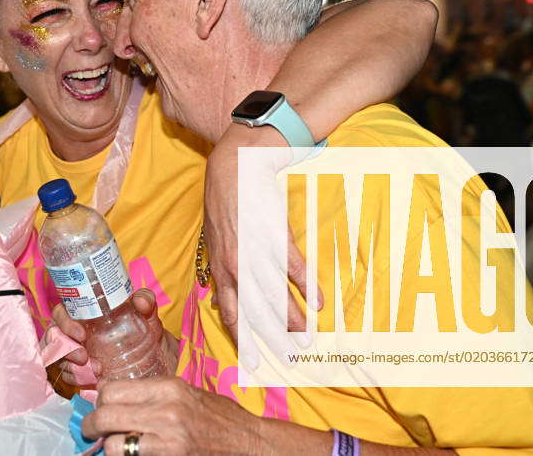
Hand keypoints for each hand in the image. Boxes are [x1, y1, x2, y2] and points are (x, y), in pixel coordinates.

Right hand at [51, 288, 177, 386]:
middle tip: (83, 357)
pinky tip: (91, 381)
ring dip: (71, 367)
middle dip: (65, 349)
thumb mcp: (148, 315)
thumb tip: (140, 301)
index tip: (81, 334)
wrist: (157, 361)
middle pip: (53, 338)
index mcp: (84, 313)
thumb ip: (146, 300)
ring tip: (95, 371)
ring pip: (57, 360)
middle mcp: (75, 333)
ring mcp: (75, 354)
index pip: (61, 312)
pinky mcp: (79, 373)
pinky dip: (75, 380)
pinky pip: (65, 377)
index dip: (64, 322)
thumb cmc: (147, 332)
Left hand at [82, 377, 265, 454]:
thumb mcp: (186, 393)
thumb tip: (112, 394)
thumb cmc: (219, 417)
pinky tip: (131, 455)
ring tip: (110, 446)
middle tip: (90, 430)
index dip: (100, 400)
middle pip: (106, 414)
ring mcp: (168, 438)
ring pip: (114, 444)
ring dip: (107, 447)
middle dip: (91, 425)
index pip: (113, 390)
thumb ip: (152, 393)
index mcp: (169, 387)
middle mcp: (166, 410)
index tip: (98, 406)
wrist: (248, 442)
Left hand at [204, 124, 321, 347]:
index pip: (232, 313)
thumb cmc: (224, 205)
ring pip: (276, 295)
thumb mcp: (213, 242)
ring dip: (294, 320)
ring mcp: (255, 252)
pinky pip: (292, 268)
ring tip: (308, 339)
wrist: (234, 168)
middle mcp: (236, 266)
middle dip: (273, 339)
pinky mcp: (275, 236)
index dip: (244, 340)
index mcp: (220, 269)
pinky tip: (318, 303)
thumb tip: (223, 303)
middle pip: (256, 312)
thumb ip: (219, 272)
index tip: (255, 363)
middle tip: (290, 359)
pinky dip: (306, 287)